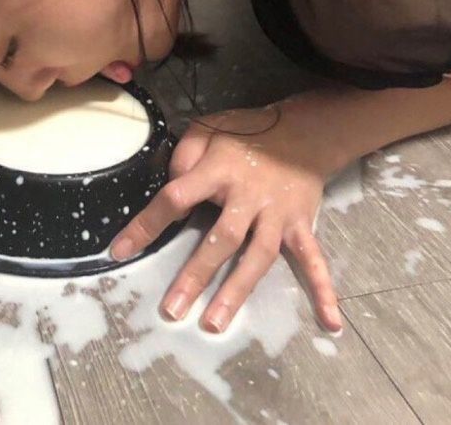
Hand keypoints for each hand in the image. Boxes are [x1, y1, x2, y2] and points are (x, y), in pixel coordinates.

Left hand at [109, 101, 341, 333]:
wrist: (303, 130)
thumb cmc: (246, 133)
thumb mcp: (208, 128)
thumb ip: (184, 154)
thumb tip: (171, 184)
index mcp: (219, 169)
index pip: (176, 197)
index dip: (146, 224)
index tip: (120, 251)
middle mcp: (248, 194)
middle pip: (221, 237)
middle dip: (196, 273)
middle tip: (172, 309)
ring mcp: (277, 213)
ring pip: (258, 255)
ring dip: (237, 290)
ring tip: (214, 323)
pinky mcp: (301, 224)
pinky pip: (313, 259)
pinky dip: (323, 288)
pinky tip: (330, 320)